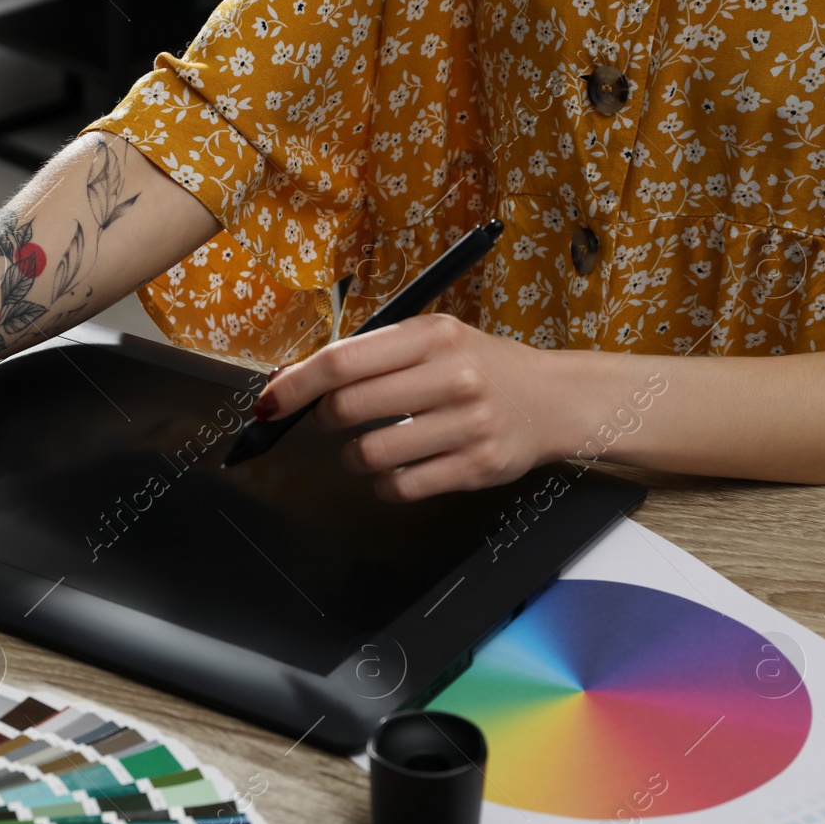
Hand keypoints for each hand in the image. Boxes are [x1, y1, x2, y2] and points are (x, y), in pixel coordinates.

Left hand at [253, 314, 560, 499]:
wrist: (555, 400)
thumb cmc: (482, 367)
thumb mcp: (436, 340)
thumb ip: (373, 355)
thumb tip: (293, 380)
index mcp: (434, 336)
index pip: (342, 361)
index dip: (295, 385)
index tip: (269, 401)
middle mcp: (453, 377)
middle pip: (347, 408)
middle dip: (322, 419)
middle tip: (329, 418)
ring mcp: (467, 425)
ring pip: (369, 453)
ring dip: (352, 456)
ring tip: (370, 445)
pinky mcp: (476, 467)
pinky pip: (400, 487)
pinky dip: (384, 483)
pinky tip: (397, 467)